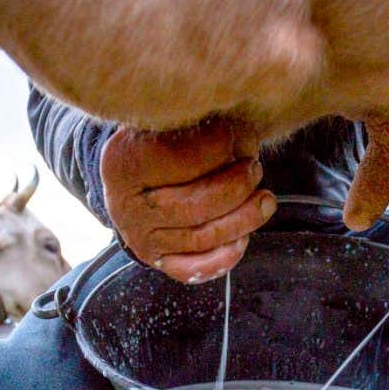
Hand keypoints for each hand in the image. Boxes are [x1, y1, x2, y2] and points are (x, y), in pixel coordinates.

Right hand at [100, 118, 276, 282]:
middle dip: (235, 187)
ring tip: (265, 200)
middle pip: (194, 205)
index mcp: (123, 162)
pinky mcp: (157, 261)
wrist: (131, 180)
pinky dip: (224, 257)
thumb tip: (246, 140)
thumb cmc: (160, 140)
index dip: (217, 145)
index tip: (237, 132)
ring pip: (201, 238)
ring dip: (243, 220)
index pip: (178, 158)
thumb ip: (201, 123)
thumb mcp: (170, 120)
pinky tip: (243, 237)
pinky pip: (193, 269)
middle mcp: (125, 206)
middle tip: (254, 169)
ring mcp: (140, 238)